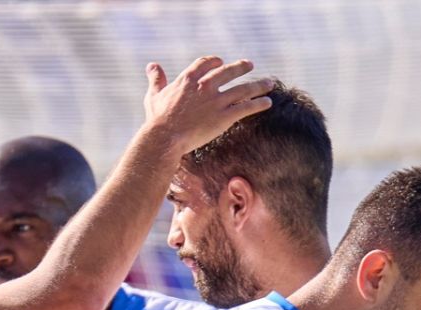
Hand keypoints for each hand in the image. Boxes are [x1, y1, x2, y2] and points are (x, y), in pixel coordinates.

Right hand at [141, 57, 274, 154]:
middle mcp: (205, 86)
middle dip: (241, 67)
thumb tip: (151, 66)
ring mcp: (217, 101)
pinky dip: (258, 104)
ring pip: (243, 89)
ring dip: (258, 85)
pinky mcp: (225, 116)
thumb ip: (156, 79)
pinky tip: (268, 102)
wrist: (165, 137)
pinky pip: (246, 107)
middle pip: (228, 72)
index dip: (214, 62)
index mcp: (188, 79)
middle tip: (250, 65)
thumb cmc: (157, 119)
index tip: (220, 62)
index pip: (205, 64)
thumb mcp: (154, 95)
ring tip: (269, 83)